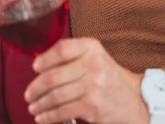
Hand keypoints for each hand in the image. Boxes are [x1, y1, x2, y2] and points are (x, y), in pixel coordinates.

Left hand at [25, 38, 149, 123]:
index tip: (34, 68)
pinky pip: (63, 111)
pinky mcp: (93, 106)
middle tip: (28, 94)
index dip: (44, 59)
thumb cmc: (108, 77)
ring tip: (33, 106)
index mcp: (90, 48)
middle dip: (35, 88)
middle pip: (53, 76)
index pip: (61, 49)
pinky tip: (43, 117)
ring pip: (55, 96)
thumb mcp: (94, 57)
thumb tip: (40, 63)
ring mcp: (93, 86)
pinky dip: (49, 116)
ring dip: (40, 104)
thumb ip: (70, 55)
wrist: (136, 99)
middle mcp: (93, 64)